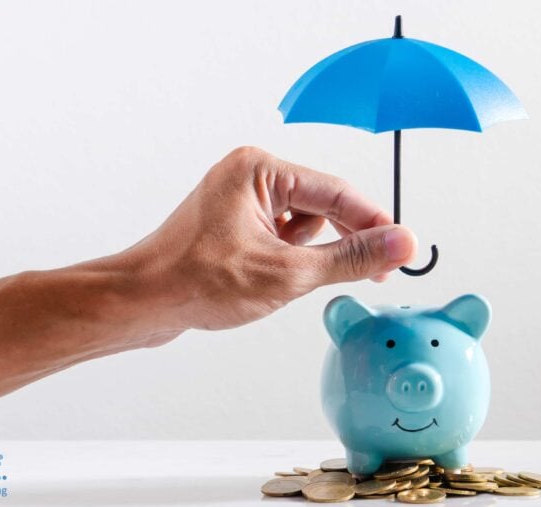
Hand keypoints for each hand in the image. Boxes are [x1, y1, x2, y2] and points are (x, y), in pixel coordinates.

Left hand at [117, 146, 417, 333]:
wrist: (140, 304)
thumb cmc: (195, 282)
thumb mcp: (287, 273)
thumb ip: (350, 258)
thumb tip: (399, 244)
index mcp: (258, 169)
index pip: (336, 192)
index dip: (374, 224)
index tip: (401, 250)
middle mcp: (248, 174)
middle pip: (322, 204)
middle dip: (341, 241)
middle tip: (372, 273)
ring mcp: (239, 198)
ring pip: (303, 224)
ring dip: (307, 254)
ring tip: (283, 281)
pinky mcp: (233, 223)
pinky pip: (280, 235)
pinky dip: (287, 259)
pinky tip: (267, 281)